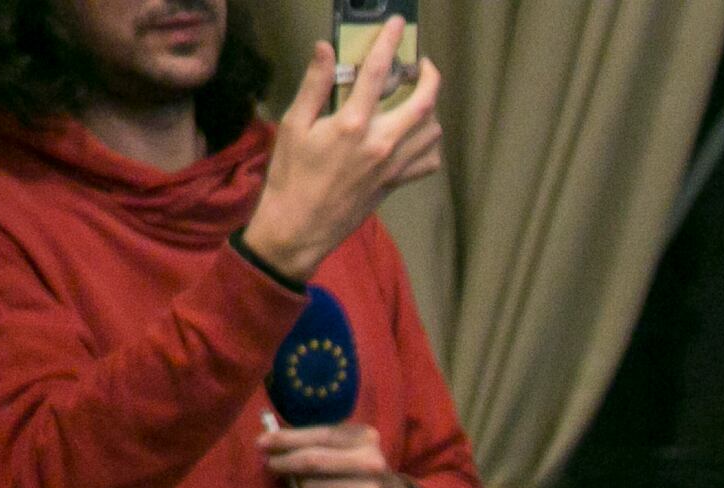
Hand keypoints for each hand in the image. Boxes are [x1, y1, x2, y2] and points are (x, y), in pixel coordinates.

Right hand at [242, 23, 444, 282]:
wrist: (300, 226)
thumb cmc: (290, 174)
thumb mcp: (293, 124)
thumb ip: (315, 85)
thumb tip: (327, 48)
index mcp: (353, 125)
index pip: (378, 73)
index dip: (389, 43)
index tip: (396, 24)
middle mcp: (382, 144)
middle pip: (424, 102)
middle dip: (430, 76)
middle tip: (421, 63)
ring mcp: (394, 166)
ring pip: (432, 131)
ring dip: (431, 109)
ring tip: (418, 96)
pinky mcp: (396, 183)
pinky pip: (428, 161)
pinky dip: (430, 144)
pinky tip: (418, 134)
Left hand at [258, 422, 414, 487]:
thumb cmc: (359, 473)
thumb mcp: (348, 448)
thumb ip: (316, 442)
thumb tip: (269, 442)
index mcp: (366, 440)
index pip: (319, 436)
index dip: (286, 439)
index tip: (262, 442)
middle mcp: (371, 464)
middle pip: (311, 461)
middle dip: (284, 462)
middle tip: (270, 465)